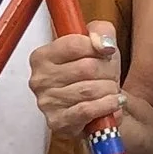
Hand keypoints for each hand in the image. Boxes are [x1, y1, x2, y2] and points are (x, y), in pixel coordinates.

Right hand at [27, 18, 122, 137]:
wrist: (98, 109)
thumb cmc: (94, 76)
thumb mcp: (98, 44)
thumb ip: (102, 31)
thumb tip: (103, 44)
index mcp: (42, 56)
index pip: (74, 44)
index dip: (97, 48)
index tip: (105, 53)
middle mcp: (39, 79)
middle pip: (86, 68)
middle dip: (107, 72)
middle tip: (110, 76)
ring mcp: (46, 103)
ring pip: (89, 90)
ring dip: (109, 90)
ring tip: (110, 90)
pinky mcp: (58, 122)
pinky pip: (87, 110)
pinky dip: (106, 106)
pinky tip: (113, 102)